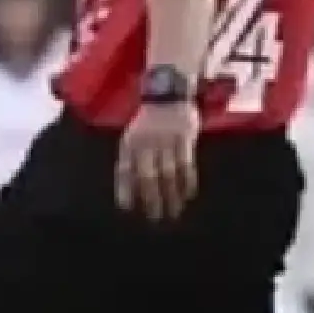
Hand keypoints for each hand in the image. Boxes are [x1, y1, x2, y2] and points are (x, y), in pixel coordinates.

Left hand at [116, 99, 200, 222]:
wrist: (167, 95)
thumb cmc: (148, 122)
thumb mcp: (132, 137)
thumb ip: (131, 160)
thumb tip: (129, 189)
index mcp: (130, 143)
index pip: (125, 171)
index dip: (126, 190)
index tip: (128, 209)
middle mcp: (146, 143)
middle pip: (148, 176)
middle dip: (151, 199)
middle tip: (155, 217)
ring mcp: (166, 140)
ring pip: (168, 173)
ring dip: (171, 194)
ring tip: (173, 211)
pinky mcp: (184, 137)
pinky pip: (186, 164)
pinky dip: (187, 181)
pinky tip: (188, 195)